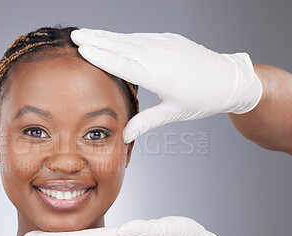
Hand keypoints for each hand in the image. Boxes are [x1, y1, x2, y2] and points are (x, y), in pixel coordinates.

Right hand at [70, 28, 262, 142]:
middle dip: (97, 39)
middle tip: (75, 35)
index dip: (103, 56)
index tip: (84, 49)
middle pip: (122, 46)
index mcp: (161, 76)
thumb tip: (124, 135)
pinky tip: (112, 37)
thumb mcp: (174, 113)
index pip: (125, 64)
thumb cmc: (202, 99)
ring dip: (107, 35)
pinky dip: (124, 37)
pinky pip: (142, 37)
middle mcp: (161, 56)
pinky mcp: (169, 40)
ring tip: (87, 33)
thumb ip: (146, 122)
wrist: (228, 80)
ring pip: (130, 39)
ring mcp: (165, 45)